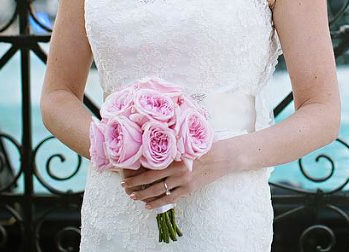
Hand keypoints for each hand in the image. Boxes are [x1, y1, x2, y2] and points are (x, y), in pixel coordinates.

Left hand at [120, 140, 234, 209]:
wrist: (223, 157)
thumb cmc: (206, 147)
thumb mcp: (189, 143)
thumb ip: (175, 145)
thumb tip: (158, 143)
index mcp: (175, 155)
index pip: (151, 164)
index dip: (137, 170)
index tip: (126, 173)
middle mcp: (177, 168)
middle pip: (150, 178)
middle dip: (136, 184)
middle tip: (125, 187)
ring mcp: (183, 180)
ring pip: (158, 190)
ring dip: (144, 195)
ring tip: (134, 197)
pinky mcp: (189, 189)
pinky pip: (170, 198)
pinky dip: (158, 203)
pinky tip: (148, 205)